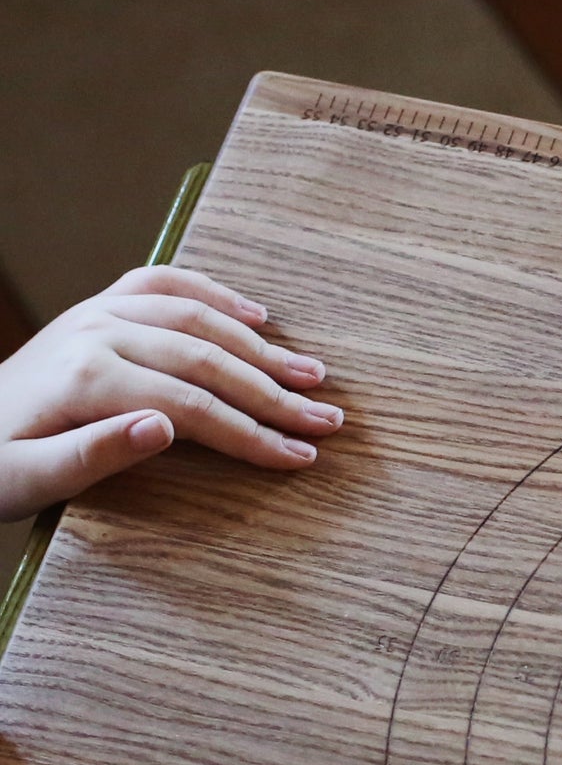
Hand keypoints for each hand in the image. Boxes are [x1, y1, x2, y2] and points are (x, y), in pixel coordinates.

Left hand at [0, 266, 342, 519]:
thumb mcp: (29, 480)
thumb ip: (94, 455)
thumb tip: (164, 427)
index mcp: (86, 378)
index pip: (193, 407)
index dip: (253, 435)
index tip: (301, 458)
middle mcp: (97, 332)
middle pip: (208, 360)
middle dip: (275, 394)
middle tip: (328, 420)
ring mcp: (97, 313)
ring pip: (198, 319)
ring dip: (262, 346)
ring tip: (313, 374)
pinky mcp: (98, 308)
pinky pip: (164, 284)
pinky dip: (214, 293)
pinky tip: (257, 313)